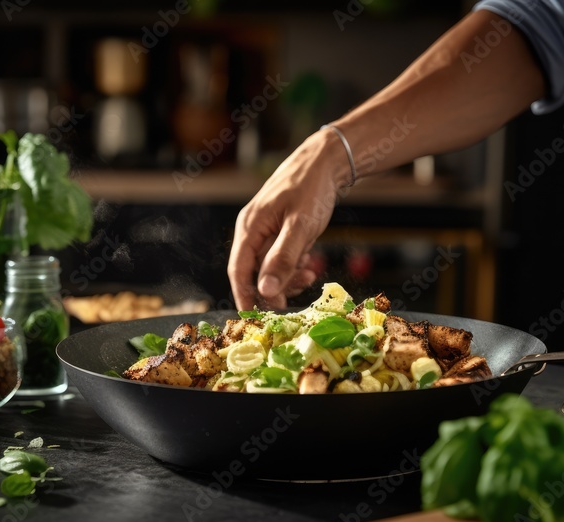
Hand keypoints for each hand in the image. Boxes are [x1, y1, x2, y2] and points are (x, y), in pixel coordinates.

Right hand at [228, 129, 347, 309]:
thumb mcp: (300, 226)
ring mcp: (265, 231)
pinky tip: (308, 263)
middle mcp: (252, 230)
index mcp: (250, 228)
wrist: (325, 161)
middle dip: (275, 286)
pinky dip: (293, 266)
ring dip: (287, 277)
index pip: (238, 271)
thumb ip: (282, 258)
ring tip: (309, 275)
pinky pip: (280, 257)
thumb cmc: (311, 189)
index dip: (245, 297)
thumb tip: (266, 291)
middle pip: (255, 272)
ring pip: (269, 267)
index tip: (255, 319)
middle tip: (299, 291)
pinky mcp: (278, 231)